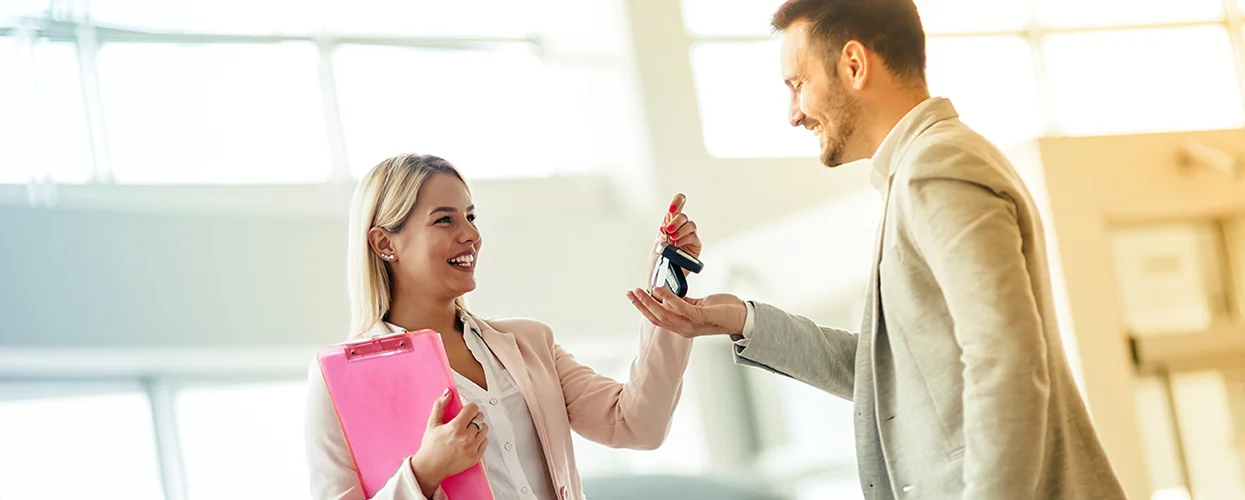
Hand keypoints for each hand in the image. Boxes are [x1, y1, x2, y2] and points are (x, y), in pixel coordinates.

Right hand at [410, 391, 487, 495]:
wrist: (430, 468)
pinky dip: (480, 440)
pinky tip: (470, 441)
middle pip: (480, 418)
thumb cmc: (430, 447)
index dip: (469, 408)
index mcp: (456, 427)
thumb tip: (447, 393)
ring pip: (484, 429)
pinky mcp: (476, 457)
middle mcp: (466, 438)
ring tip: (468, 431)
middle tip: (465, 421)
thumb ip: (440, 405)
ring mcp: (472, 448)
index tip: (466, 411)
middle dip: (473, 417)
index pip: (473, 408)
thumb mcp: (432, 424)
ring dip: (478, 428)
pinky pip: (485, 442)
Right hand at [626, 287, 746, 337]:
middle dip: (641, 305)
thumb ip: (683, 303)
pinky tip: (660, 289)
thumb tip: (669, 296)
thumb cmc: (722, 310)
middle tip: (630, 293)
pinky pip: (679, 307)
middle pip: (656, 318)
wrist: (742, 317)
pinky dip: (667, 298)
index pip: (657, 319)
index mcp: (682, 326)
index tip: (633, 297)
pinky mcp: (699, 317)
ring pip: (663, 314)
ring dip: (649, 302)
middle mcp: (684, 329)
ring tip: (641, 290)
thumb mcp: (698, 306)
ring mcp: (691, 325)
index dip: (643, 309)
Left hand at [658, 193, 700, 258]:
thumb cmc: (659, 258)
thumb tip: (670, 218)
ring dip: (680, 230)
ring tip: (673, 239)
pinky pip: (693, 236)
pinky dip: (684, 239)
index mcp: (671, 222)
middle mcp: (681, 227)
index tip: (672, 208)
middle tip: (668, 230)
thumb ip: (665, 228)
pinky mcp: (696, 244)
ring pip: (691, 224)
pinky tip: (677, 245)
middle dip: (675, 221)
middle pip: (683, 215)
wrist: (662, 273)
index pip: (679, 204)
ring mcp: (689, 235)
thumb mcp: (658, 241)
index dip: (678, 201)